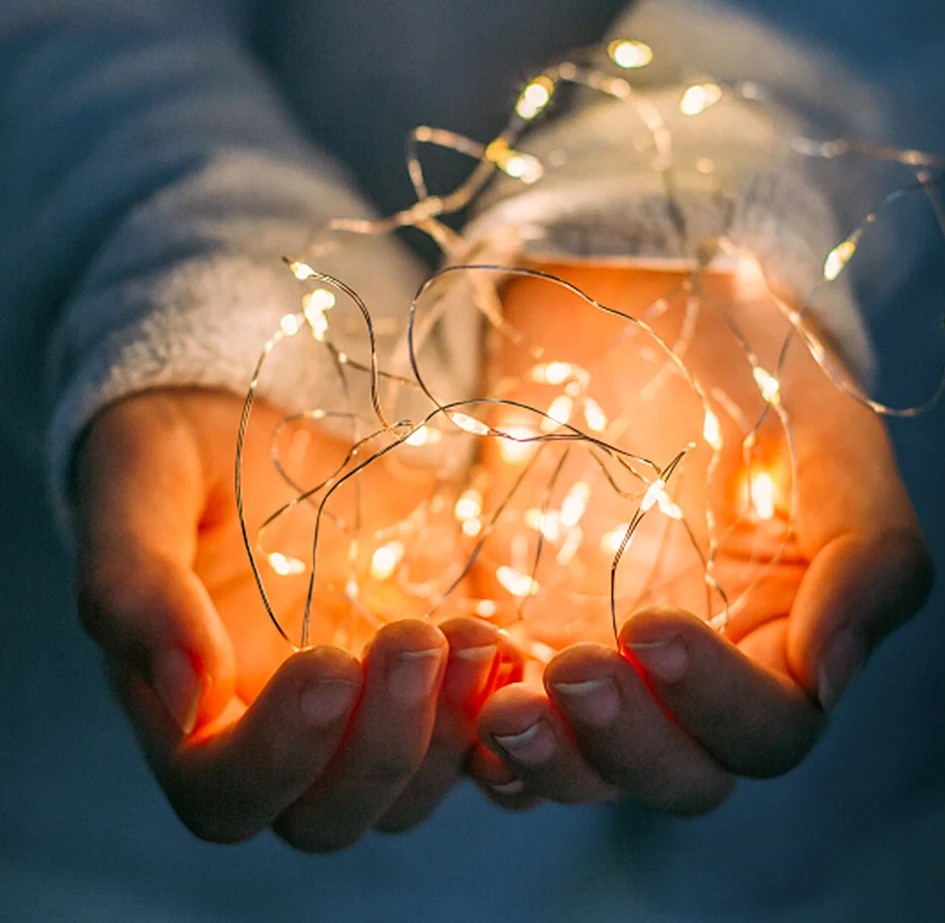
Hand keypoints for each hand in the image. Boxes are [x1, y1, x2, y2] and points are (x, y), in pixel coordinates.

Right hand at [73, 388, 508, 848]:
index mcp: (192, 710)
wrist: (261, 424)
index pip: (225, 792)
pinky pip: (475, 743)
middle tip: (415, 639)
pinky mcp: (424, 684)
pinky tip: (516, 655)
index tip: (324, 663)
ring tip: (476, 639)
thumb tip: (186, 697)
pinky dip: (502, 721)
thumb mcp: (141, 487)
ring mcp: (361, 714)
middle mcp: (280, 733)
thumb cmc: (186, 457)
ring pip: (410, 793)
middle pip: (330, 814)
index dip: (278, 753)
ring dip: (452, 734)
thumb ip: (134, 588)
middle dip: (383, 745)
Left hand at [466, 263, 931, 809]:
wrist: (645, 325)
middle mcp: (693, 680)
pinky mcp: (528, 642)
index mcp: (780, 644)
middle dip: (623, 739)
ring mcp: (607, 668)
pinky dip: (477, 734)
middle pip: (675, 774)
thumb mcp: (831, 445)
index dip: (714, 700)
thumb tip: (824, 678)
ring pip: (586, 770)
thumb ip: (867, 559)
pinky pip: (505, 729)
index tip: (650, 622)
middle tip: (570, 665)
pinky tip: (459, 693)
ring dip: (544, 756)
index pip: (766, 729)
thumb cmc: (750, 379)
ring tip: (500, 703)